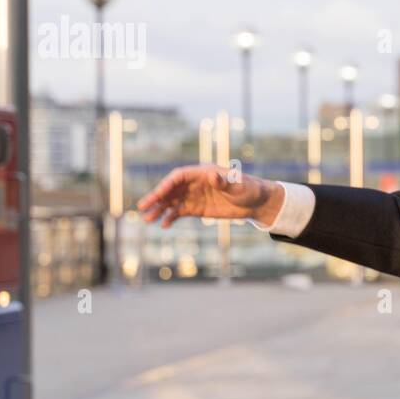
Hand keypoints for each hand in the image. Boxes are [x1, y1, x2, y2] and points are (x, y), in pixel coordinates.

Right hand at [137, 165, 283, 227]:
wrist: (256, 202)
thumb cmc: (249, 188)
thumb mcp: (238, 185)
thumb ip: (224, 181)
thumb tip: (213, 176)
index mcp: (202, 173)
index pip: (178, 177)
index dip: (166, 185)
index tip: (157, 195)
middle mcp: (195, 183)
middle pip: (171, 189)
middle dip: (157, 198)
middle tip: (142, 207)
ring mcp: (195, 196)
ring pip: (172, 202)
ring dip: (160, 209)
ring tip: (147, 219)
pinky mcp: (198, 208)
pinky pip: (180, 212)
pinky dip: (171, 218)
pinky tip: (164, 225)